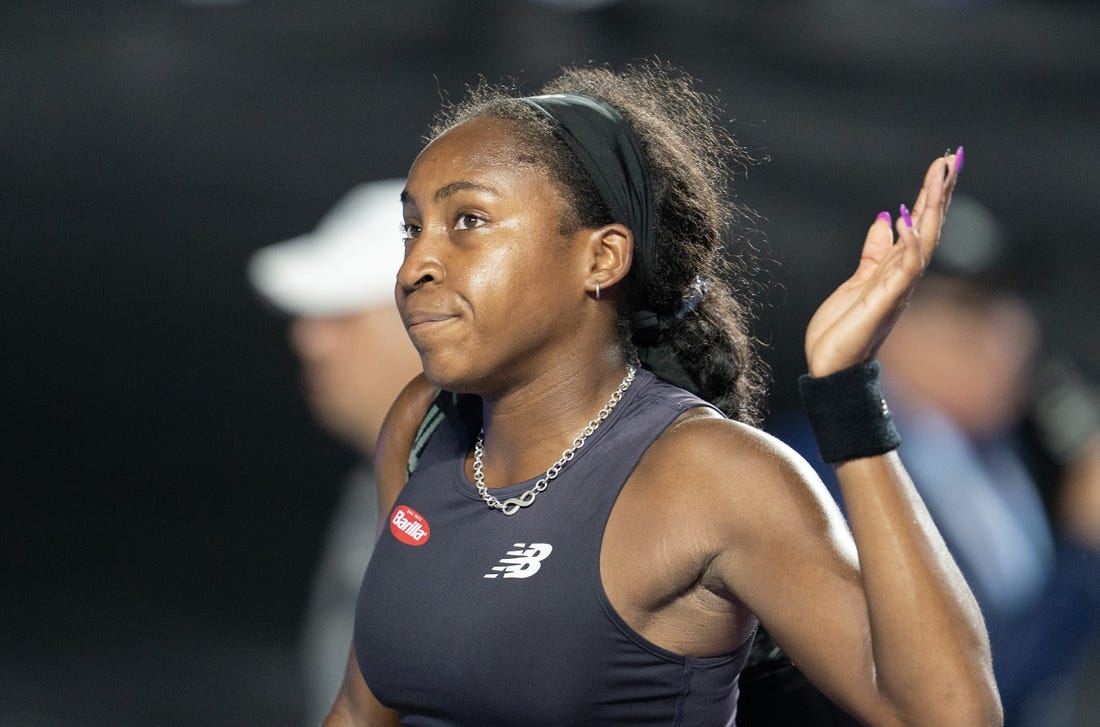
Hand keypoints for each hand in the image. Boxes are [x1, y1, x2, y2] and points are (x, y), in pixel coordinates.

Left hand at [804, 149, 961, 376]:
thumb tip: (886, 221)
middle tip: (952, 158)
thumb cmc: (843, 330)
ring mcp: (896, 289)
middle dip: (940, 193)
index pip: (919, 225)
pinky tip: (907, 218)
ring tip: (940, 176)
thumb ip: (874, 253)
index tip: (943, 164)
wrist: (831, 368)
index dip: (932, 195)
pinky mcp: (884, 302)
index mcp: (896, 270)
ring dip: (932, 209)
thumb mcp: (857, 281)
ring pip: (923, 242)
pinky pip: (903, 269)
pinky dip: (907, 244)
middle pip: (928, 227)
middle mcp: (903, 277)